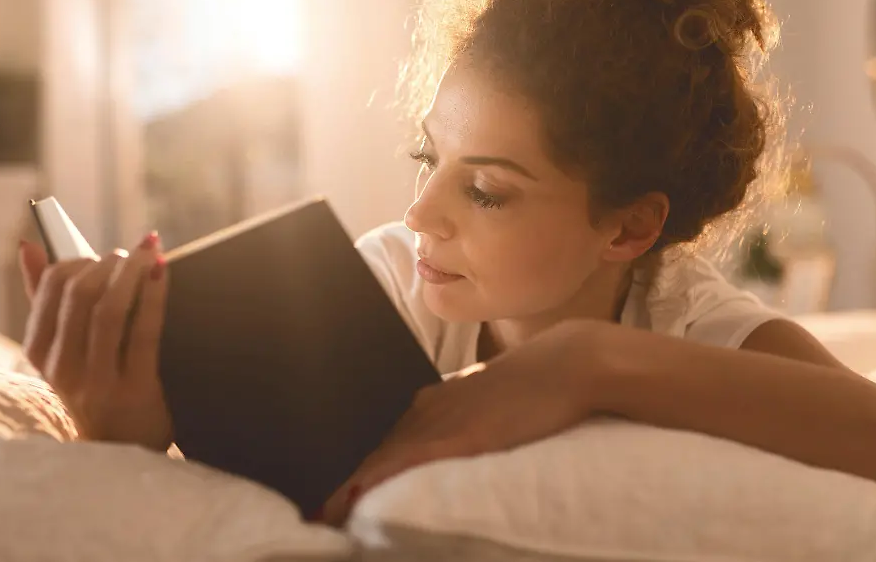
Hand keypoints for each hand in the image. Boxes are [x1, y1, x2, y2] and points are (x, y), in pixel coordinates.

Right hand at [21, 232, 173, 452]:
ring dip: (131, 272)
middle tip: (131, 254)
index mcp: (40, 353)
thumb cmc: (96, 386)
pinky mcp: (134, 392)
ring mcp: (97, 383)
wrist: (126, 450)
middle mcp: (63, 369)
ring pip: (109, 310)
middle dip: (108, 264)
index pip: (49, 289)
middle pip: (79, 295)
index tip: (101, 255)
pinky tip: (162, 273)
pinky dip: (154, 294)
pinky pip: (143, 332)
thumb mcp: (64, 351)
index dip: (79, 261)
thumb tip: (27, 246)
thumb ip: (43, 299)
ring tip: (149, 255)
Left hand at [321, 321, 600, 524]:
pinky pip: (406, 461)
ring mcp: (441, 420)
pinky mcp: (460, 436)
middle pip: (368, 448)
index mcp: (431, 402)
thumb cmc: (536, 384)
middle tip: (308, 509)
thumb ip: (462, 421)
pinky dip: (376, 479)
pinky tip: (352, 495)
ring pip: (378, 458)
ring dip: (345, 487)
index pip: (378, 438)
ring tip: (317, 513)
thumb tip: (451, 445)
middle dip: (336, 479)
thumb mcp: (489, 404)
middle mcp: (425, 409)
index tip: (324, 489)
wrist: (567, 362)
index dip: (350, 465)